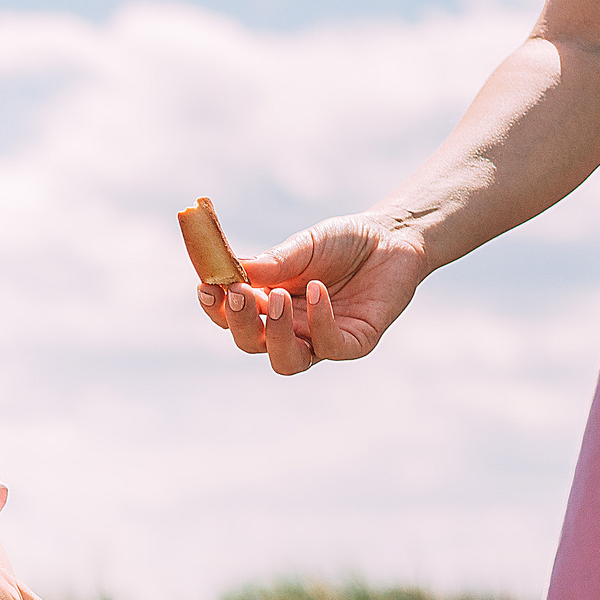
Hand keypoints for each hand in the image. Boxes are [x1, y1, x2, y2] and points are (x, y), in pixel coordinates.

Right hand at [195, 212, 430, 375]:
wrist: (394, 238)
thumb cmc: (343, 242)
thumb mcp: (304, 245)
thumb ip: (273, 262)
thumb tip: (233, 270)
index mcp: (268, 305)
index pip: (231, 317)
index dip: (214, 307)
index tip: (205, 286)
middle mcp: (290, 329)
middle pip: (250, 344)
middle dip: (238, 323)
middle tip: (237, 294)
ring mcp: (320, 340)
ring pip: (285, 361)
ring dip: (274, 335)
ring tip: (278, 298)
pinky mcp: (354, 343)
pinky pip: (329, 346)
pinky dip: (320, 322)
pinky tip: (318, 289)